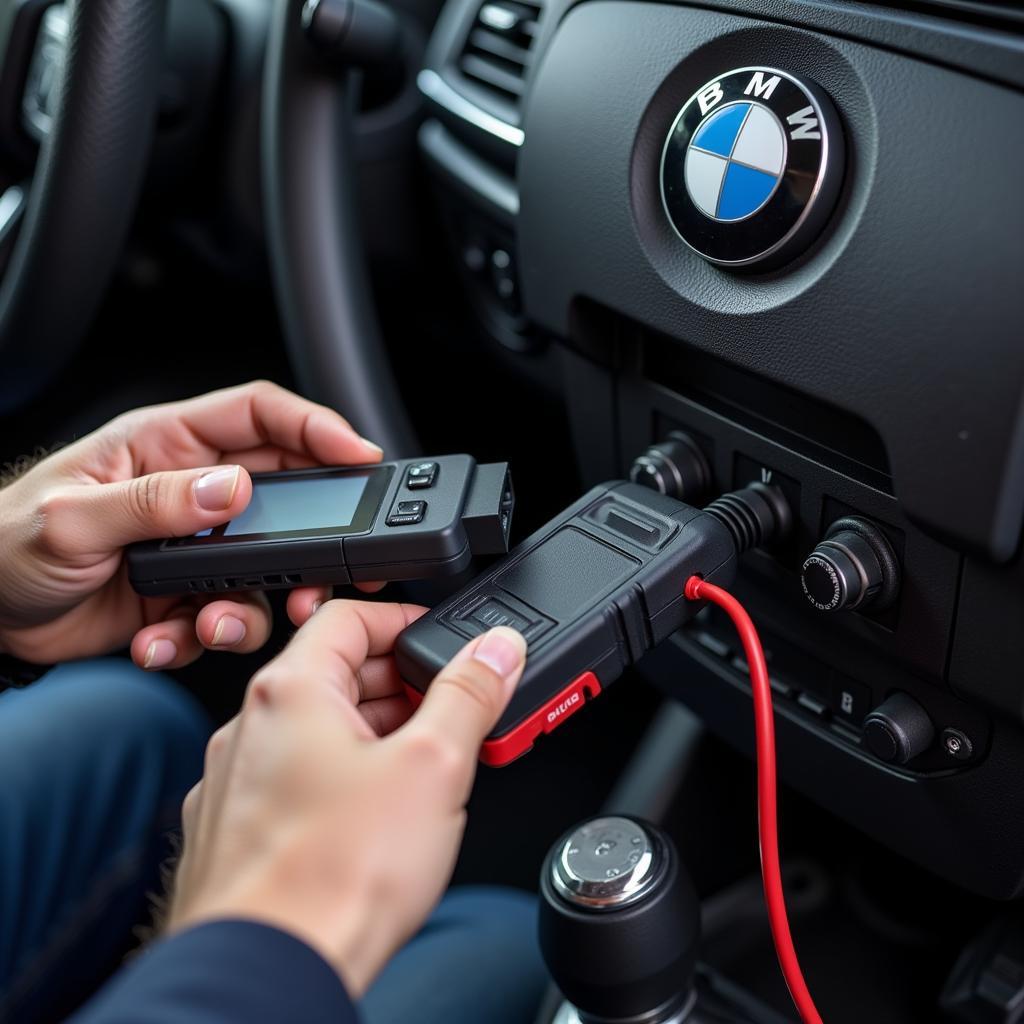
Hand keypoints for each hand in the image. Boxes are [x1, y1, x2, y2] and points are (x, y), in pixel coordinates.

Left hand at [0, 381, 382, 666]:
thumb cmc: (3, 542)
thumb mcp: (71, 518)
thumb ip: (152, 502)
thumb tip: (230, 489)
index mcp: (167, 446)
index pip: (260, 416)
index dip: (316, 426)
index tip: (359, 454)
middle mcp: (190, 492)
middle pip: (285, 497)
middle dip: (311, 537)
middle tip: (326, 571)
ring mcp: (195, 546)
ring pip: (266, 568)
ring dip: (255, 604)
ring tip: (215, 623)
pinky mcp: (187, 594)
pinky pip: (227, 613)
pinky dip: (204, 636)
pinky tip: (161, 640)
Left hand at [167, 600, 526, 995]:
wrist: (269, 971)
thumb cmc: (333, 876)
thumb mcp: (433, 766)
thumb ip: (469, 695)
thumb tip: (495, 651)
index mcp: (290, 691)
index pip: (348, 617)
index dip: (404, 620)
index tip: (442, 640)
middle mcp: (249, 728)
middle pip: (334, 674)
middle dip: (400, 686)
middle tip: (450, 708)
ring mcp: (235, 782)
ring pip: (315, 732)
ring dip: (374, 734)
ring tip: (425, 765)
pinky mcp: (235, 833)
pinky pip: (294, 781)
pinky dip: (340, 779)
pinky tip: (376, 815)